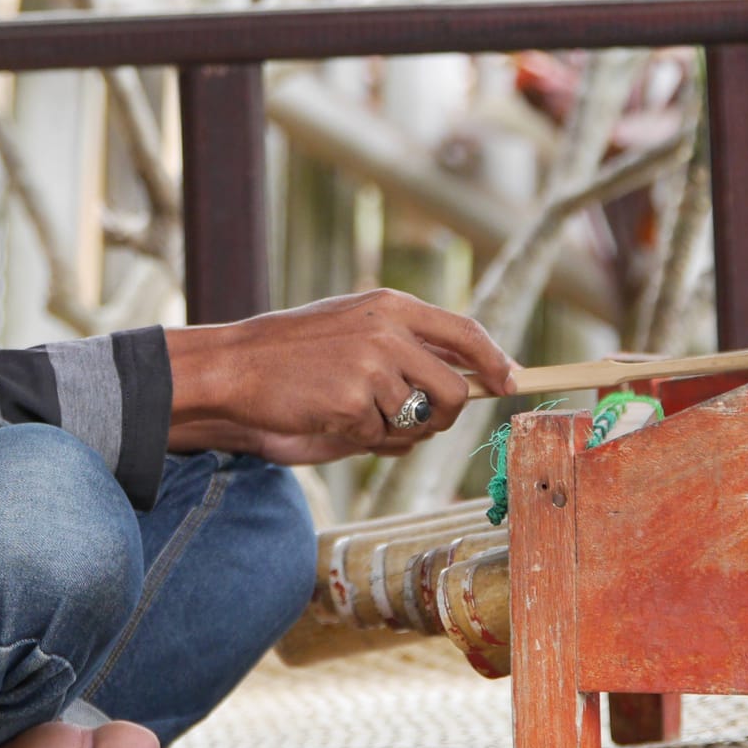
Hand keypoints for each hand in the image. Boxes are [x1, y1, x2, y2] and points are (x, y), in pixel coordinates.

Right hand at [164, 289, 517, 461]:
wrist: (236, 368)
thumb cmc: (295, 354)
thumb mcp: (354, 327)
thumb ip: (405, 345)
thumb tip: (468, 376)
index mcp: (391, 306)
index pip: (465, 332)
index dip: (495, 361)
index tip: (510, 382)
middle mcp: (388, 331)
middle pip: (454, 391)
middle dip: (445, 417)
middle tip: (421, 423)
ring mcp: (372, 367)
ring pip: (418, 421)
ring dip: (394, 431)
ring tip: (354, 414)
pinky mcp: (352, 403)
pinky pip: (380, 439)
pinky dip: (361, 441)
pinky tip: (331, 419)